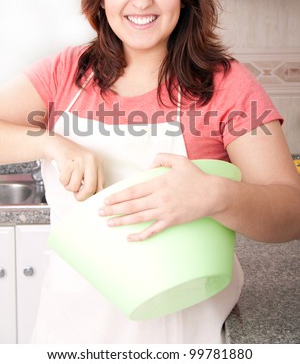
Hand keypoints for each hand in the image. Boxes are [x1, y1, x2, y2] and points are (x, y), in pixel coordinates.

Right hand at [43, 132, 103, 200]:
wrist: (57, 144)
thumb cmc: (71, 157)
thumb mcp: (86, 165)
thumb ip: (91, 178)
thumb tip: (93, 195)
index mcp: (98, 162)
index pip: (101, 185)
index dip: (93, 195)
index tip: (87, 197)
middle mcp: (91, 160)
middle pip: (90, 188)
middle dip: (81, 196)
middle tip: (77, 196)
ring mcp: (79, 161)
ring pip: (75, 186)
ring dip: (69, 186)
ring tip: (68, 177)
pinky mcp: (68, 162)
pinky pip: (65, 181)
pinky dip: (62, 180)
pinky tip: (63, 172)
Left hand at [99, 153, 220, 240]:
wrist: (213, 195)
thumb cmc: (196, 177)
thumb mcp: (179, 160)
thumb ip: (162, 158)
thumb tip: (148, 165)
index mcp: (159, 183)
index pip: (133, 191)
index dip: (118, 196)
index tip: (106, 200)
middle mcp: (159, 198)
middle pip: (132, 205)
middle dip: (114, 210)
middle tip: (100, 213)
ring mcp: (165, 212)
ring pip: (139, 218)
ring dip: (122, 221)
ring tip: (109, 224)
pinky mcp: (171, 222)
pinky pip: (153, 231)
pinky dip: (141, 236)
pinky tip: (130, 238)